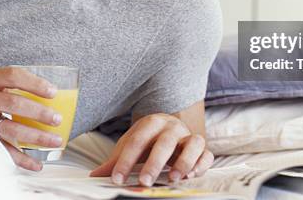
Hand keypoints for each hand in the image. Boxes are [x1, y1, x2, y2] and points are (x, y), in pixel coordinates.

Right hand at [0, 67, 62, 170]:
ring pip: (9, 129)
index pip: (13, 76)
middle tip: (57, 119)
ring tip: (55, 141)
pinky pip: (1, 150)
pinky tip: (36, 163)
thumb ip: (19, 84)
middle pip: (13, 103)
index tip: (53, 92)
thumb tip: (57, 94)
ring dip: (35, 136)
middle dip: (38, 112)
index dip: (35, 83)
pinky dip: (20, 159)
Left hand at [89, 113, 213, 185]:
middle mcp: (172, 127)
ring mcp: (189, 136)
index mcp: (151, 123)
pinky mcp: (202, 147)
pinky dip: (201, 164)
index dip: (126, 160)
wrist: (171, 128)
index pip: (137, 140)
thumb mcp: (131, 146)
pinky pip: (207, 154)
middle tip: (144, 180)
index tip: (117, 178)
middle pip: (165, 142)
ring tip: (173, 178)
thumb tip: (95, 175)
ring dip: (184, 161)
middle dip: (154, 162)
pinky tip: (191, 176)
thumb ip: (116, 161)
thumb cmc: (149, 140)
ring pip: (193, 143)